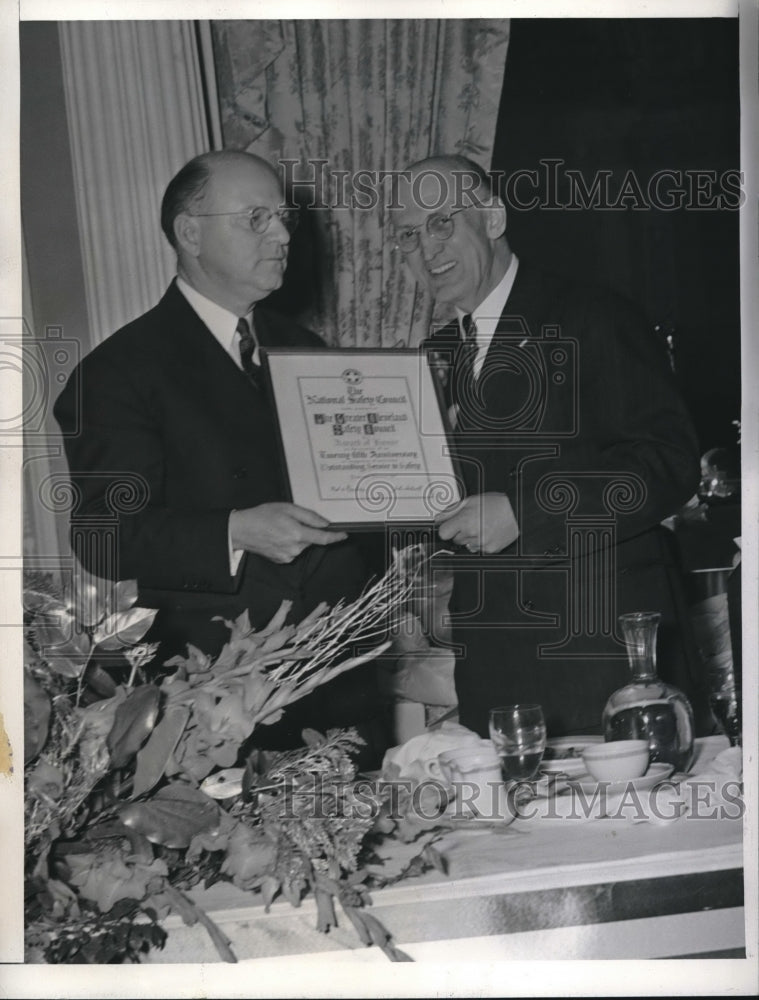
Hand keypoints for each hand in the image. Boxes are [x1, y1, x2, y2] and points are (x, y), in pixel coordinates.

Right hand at [230, 503, 346, 563]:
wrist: (242, 530)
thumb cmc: (262, 516)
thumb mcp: (287, 508)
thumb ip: (309, 516)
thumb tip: (325, 524)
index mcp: (297, 534)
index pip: (323, 539)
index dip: (336, 537)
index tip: (344, 534)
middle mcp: (295, 548)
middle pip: (311, 540)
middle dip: (308, 531)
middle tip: (292, 521)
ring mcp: (288, 556)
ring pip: (302, 546)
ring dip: (298, 537)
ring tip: (281, 528)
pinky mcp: (282, 560)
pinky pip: (293, 551)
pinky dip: (290, 544)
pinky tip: (278, 537)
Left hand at [435, 492, 518, 553]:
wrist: (517, 512)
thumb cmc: (497, 504)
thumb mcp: (471, 500)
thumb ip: (451, 510)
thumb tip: (438, 518)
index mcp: (466, 520)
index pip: (443, 533)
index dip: (447, 528)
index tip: (450, 525)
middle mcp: (473, 533)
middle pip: (455, 539)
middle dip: (460, 531)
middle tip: (471, 522)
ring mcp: (482, 544)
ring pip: (466, 545)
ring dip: (470, 538)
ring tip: (482, 526)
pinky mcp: (490, 550)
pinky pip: (478, 549)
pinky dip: (481, 543)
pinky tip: (488, 532)